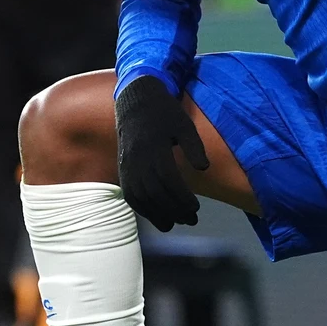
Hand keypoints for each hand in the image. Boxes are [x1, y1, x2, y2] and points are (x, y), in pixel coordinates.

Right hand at [115, 76, 208, 231]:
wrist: (135, 101)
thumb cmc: (164, 112)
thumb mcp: (184, 124)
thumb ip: (194, 146)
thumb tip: (204, 169)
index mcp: (154, 147)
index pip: (168, 179)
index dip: (182, 197)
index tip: (196, 207)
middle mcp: (137, 158)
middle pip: (155, 192)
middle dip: (174, 210)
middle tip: (191, 219)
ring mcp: (127, 165)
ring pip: (140, 197)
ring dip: (157, 214)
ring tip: (175, 224)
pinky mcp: (122, 169)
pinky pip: (129, 194)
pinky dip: (142, 209)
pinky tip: (156, 217)